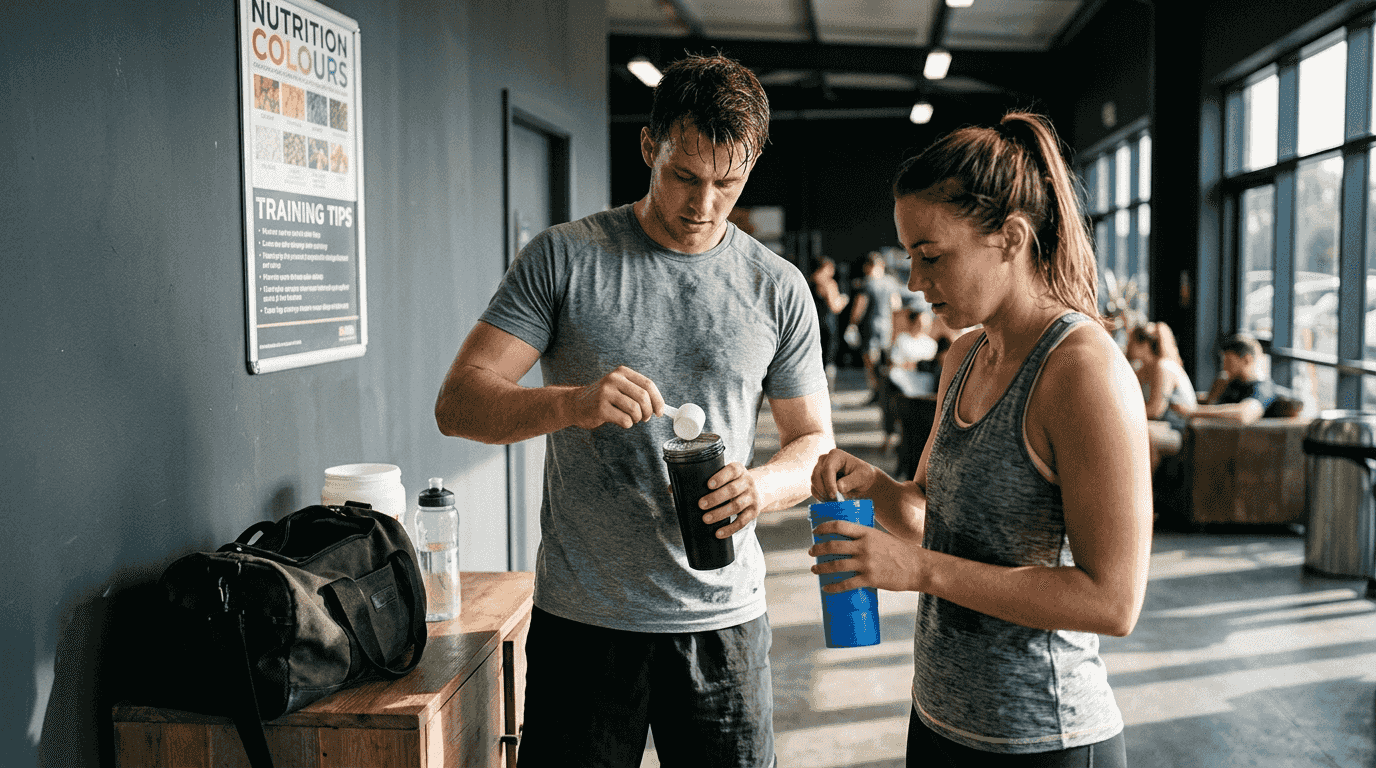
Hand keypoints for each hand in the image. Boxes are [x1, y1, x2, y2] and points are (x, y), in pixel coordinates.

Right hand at [565, 366, 664, 429]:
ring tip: (632, 419)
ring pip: (635, 409)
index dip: (658, 400)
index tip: (660, 412)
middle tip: (645, 418)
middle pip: (643, 397)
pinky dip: (628, 424)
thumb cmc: (604, 399)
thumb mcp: (620, 388)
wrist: (576, 404)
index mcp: (622, 372)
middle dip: (648, 411)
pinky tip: (621, 421)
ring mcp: (605, 393)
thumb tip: (660, 407)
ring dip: (637, 418)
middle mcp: (613, 380)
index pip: (648, 384)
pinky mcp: (600, 408)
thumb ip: (638, 392)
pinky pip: (625, 420)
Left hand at [697, 463, 760, 537]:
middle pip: (732, 490)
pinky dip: (730, 528)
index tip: (708, 485)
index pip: (731, 470)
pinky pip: (742, 521)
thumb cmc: (734, 481)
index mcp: (739, 469)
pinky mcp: (754, 511)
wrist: (762, 487)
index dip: (720, 477)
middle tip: (701, 505)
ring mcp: (752, 497)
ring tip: (706, 519)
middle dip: (715, 498)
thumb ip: (708, 479)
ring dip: (720, 513)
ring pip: (736, 506)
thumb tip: (675, 489)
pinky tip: (719, 532)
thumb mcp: (728, 475)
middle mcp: (748, 482)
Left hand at [808, 520, 924, 592]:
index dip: (824, 528)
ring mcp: (867, 563)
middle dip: (818, 549)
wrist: (918, 567)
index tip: (815, 532)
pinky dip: (833, 586)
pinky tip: (826, 588)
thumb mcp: (882, 538)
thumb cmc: (900, 552)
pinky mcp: (870, 579)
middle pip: (833, 546)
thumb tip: (849, 543)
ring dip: (821, 568)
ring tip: (814, 570)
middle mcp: (864, 546)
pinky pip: (847, 583)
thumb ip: (866, 539)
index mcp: (867, 533)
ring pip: (836, 565)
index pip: (839, 526)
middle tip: (811, 552)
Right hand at [810, 449, 883, 502]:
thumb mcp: (863, 477)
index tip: (835, 495)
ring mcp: (819, 470)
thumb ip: (851, 481)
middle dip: (824, 490)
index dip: (829, 483)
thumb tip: (839, 487)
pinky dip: (821, 497)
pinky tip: (831, 500)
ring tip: (836, 501)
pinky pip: (814, 490)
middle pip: (817, 475)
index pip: (827, 469)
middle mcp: (824, 460)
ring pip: (814, 483)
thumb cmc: (864, 476)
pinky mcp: (817, 480)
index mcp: (836, 455)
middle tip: (835, 500)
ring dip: (823, 494)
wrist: (862, 482)